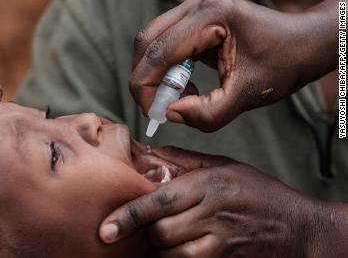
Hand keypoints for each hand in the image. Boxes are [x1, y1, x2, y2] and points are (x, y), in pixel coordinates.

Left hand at [99, 147, 329, 256]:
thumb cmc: (257, 192)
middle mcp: (211, 214)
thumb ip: (182, 161)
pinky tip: (186, 247)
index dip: (128, 216)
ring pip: (172, 254)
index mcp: (206, 185)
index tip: (106, 230)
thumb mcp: (222, 165)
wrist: (296, 227)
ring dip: (164, 248)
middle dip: (149, 232)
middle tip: (154, 224)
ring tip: (173, 235)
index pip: (158, 201)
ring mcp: (220, 243)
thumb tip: (147, 153)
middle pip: (160, 232)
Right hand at [129, 0, 336, 131]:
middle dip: (146, 80)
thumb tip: (171, 114)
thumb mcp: (247, 96)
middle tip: (162, 106)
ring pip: (152, 42)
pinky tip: (187, 84)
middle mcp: (197, 5)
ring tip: (183, 95)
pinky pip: (165, 42)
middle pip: (147, 43)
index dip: (146, 88)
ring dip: (156, 74)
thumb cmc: (283, 64)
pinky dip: (166, 68)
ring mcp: (194, 9)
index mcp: (211, 17)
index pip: (158, 53)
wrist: (302, 44)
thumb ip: (207, 113)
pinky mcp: (195, 19)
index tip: (154, 114)